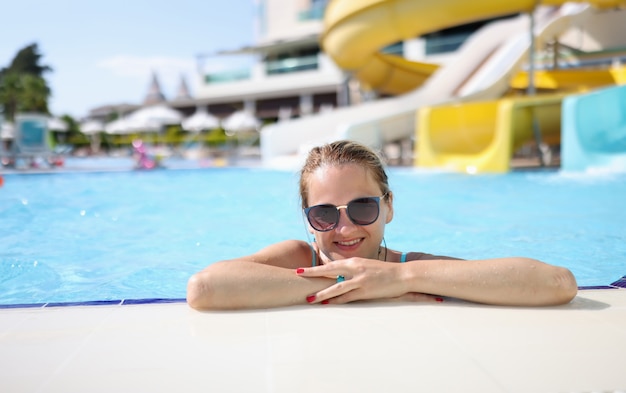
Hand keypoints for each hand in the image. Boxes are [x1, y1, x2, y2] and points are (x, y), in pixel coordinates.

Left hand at [296, 257, 442, 303]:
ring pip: (336, 287)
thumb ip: (353, 270)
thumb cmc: (385, 272)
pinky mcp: (366, 290)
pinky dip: (337, 301)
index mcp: (354, 262)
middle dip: (312, 274)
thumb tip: (340, 276)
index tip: (301, 270)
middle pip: (329, 271)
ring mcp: (360, 280)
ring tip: (309, 299)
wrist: (403, 274)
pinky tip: (328, 304)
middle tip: (297, 275)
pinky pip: (348, 297)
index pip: (330, 265)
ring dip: (322, 293)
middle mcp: (355, 268)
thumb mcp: (367, 267)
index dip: (315, 268)